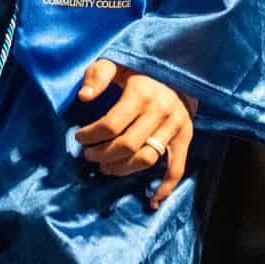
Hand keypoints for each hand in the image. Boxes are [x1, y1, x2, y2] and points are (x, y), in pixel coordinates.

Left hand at [72, 59, 199, 209]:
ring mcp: (175, 126)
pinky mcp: (185, 137)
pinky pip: (177, 168)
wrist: (179, 69)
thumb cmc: (140, 69)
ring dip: (123, 170)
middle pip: (127, 145)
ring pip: (146, 159)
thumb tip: (83, 97)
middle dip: (102, 155)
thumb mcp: (117, 63)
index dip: (90, 135)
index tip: (79, 136)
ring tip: (105, 168)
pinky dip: (165, 187)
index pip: (111, 125)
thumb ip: (98, 75)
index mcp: (141, 92)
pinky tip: (152, 201)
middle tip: (89, 155)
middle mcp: (160, 110)